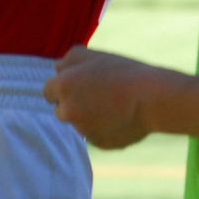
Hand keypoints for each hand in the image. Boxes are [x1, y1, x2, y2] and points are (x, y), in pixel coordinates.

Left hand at [42, 45, 166, 149]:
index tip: (76, 85)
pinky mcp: (99, 143)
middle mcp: (67, 111)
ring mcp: (83, 130)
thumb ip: (68, 60)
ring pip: (80, 123)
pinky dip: (104, 128)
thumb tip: (57, 70)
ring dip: (89, 117)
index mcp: (63, 87)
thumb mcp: (92, 55)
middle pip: (61, 110)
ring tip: (114, 105)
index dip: (62, 88)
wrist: (151, 98)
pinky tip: (121, 117)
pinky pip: (96, 135)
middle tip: (96, 95)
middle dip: (73, 104)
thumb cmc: (122, 72)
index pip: (48, 92)